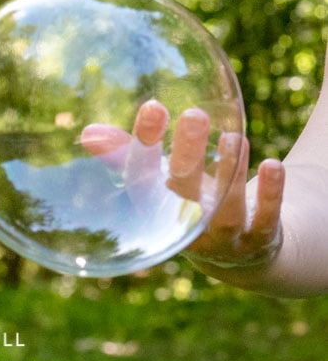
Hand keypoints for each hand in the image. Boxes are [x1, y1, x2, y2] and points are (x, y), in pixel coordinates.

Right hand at [81, 99, 284, 269]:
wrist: (240, 254)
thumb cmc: (190, 202)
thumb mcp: (160, 182)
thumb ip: (130, 154)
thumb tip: (88, 133)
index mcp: (157, 208)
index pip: (143, 178)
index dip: (144, 145)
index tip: (153, 106)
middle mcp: (187, 225)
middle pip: (184, 193)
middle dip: (188, 156)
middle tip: (194, 114)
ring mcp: (224, 237)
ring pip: (226, 209)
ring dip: (231, 174)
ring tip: (235, 137)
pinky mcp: (260, 239)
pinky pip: (266, 220)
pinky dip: (270, 195)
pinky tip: (272, 165)